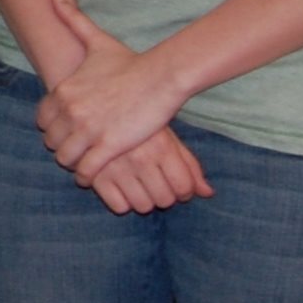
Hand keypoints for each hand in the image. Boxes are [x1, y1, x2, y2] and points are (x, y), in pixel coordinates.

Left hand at [38, 0, 190, 183]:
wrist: (160, 77)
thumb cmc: (129, 62)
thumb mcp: (95, 40)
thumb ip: (70, 18)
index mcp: (63, 91)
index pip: (42, 121)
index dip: (51, 128)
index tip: (64, 131)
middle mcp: (70, 111)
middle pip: (52, 142)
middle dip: (61, 147)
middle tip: (75, 150)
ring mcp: (89, 130)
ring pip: (66, 159)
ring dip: (73, 164)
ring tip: (83, 163)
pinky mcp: (109, 146)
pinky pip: (87, 171)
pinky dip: (87, 176)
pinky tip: (92, 174)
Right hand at [83, 128, 214, 215]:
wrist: (94, 97)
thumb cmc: (137, 117)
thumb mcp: (164, 134)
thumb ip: (188, 163)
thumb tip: (208, 193)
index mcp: (161, 146)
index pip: (184, 188)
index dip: (184, 191)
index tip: (176, 185)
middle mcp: (140, 158)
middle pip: (165, 200)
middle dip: (163, 195)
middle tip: (154, 182)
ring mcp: (117, 167)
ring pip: (142, 206)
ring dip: (142, 199)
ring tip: (136, 183)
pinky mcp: (94, 174)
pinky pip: (118, 206)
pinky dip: (120, 200)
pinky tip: (118, 185)